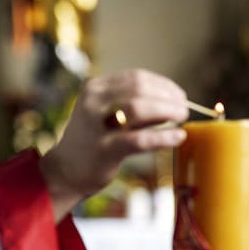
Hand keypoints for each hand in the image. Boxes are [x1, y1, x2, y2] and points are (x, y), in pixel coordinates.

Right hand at [39, 69, 188, 219]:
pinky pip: (139, 140)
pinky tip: (178, 137)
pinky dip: (163, 137)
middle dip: (168, 97)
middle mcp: (93, 102)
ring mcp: (97, 126)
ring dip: (168, 111)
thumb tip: (172, 101)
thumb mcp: (106, 115)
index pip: (136, 77)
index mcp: (95, 89)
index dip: (163, 84)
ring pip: (140, 108)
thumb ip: (132, 105)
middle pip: (140, 89)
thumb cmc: (92, 142)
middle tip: (184, 109)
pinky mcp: (104, 150)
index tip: (179, 95)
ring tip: (182, 118)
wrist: (64, 172)